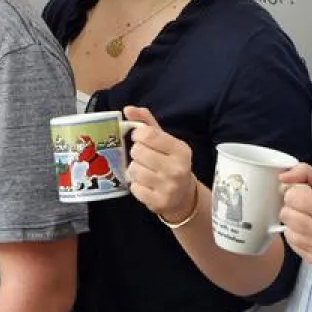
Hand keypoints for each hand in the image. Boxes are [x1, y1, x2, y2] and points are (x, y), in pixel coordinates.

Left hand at [123, 106, 197, 224]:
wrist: (184, 197)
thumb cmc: (171, 163)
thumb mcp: (165, 141)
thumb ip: (146, 122)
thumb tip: (128, 109)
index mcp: (181, 150)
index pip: (148, 134)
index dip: (137, 134)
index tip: (139, 139)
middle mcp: (177, 168)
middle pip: (138, 151)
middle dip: (136, 153)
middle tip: (144, 157)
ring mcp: (168, 187)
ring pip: (133, 170)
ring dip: (134, 169)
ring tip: (144, 171)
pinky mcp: (158, 202)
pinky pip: (134, 188)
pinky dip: (135, 185)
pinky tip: (145, 184)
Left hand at [279, 163, 311, 266]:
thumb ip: (305, 173)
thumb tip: (281, 177)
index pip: (291, 196)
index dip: (296, 192)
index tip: (305, 194)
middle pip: (285, 214)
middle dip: (293, 208)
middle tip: (307, 208)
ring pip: (286, 230)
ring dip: (294, 223)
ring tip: (309, 221)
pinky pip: (292, 245)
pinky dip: (298, 237)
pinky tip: (311, 233)